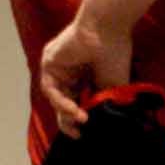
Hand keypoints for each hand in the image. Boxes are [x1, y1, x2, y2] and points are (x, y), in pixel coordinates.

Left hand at [39, 15, 131, 137]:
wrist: (107, 29)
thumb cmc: (115, 54)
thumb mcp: (111, 87)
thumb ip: (103, 104)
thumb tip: (102, 125)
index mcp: (84, 77)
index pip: (77, 103)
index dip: (79, 120)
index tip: (85, 135)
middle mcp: (70, 73)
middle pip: (64, 103)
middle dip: (69, 122)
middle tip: (78, 135)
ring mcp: (58, 68)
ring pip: (57, 99)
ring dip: (67, 113)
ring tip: (81, 123)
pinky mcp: (49, 62)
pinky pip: (51, 89)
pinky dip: (61, 102)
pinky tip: (74, 110)